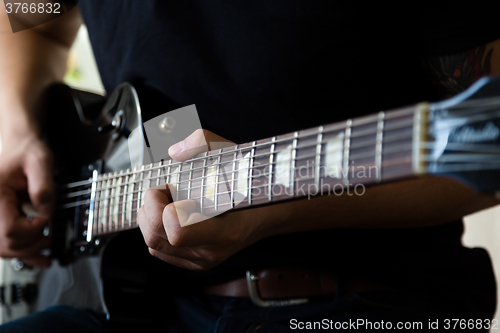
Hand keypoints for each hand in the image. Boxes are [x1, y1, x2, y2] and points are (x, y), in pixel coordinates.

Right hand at [0, 134, 53, 267]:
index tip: (46, 217)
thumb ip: (44, 186)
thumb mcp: (41, 161)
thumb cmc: (26, 150)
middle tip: (49, 237)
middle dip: (31, 244)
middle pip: (5, 244)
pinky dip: (20, 251)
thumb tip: (46, 210)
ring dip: (26, 251)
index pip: (10, 229)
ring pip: (2, 248)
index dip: (33, 229)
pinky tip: (37, 255)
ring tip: (45, 244)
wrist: (18, 144)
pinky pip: (3, 243)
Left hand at [138, 129, 265, 269]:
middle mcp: (211, 251)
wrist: (268, 215)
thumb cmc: (251, 186)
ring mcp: (201, 260)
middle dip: (150, 207)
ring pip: (153, 244)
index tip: (173, 190)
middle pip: (157, 237)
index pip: (178, 232)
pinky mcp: (194, 263)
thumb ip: (204, 143)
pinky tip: (169, 214)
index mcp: (225, 230)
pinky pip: (158, 250)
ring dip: (149, 217)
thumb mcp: (234, 156)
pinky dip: (155, 229)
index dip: (164, 208)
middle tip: (164, 189)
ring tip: (166, 200)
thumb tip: (176, 151)